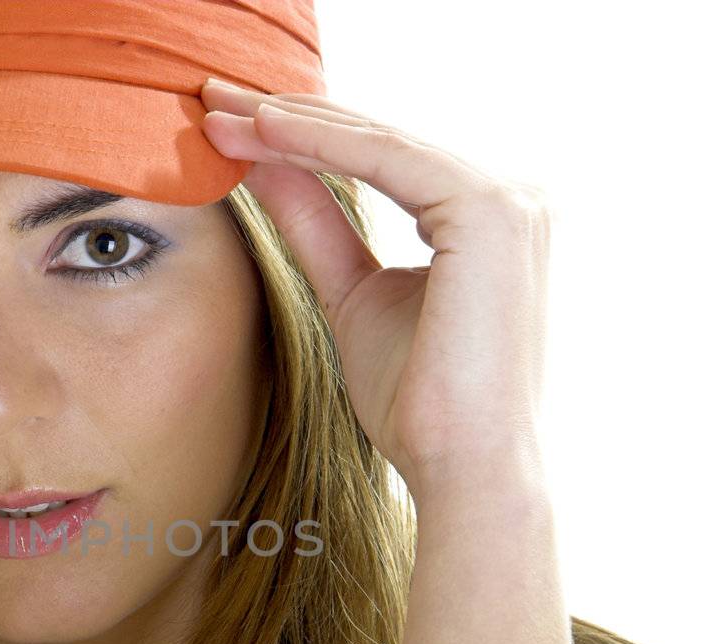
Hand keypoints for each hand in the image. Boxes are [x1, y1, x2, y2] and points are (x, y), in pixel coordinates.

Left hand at [200, 81, 550, 498]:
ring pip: (377, 141)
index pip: (381, 158)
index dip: (301, 138)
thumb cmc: (420, 403)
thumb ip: (318, 227)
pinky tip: (261, 132)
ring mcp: (509, 200)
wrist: (461, 468)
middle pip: (377, 139)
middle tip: (212, 97)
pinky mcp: (491, 211)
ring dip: (291, 122)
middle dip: (287, 116)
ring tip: (221, 110)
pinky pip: (386, 160)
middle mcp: (510, 198)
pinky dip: (319, 143)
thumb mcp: (352, 294)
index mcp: (484, 219)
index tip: (230, 127)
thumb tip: (265, 166)